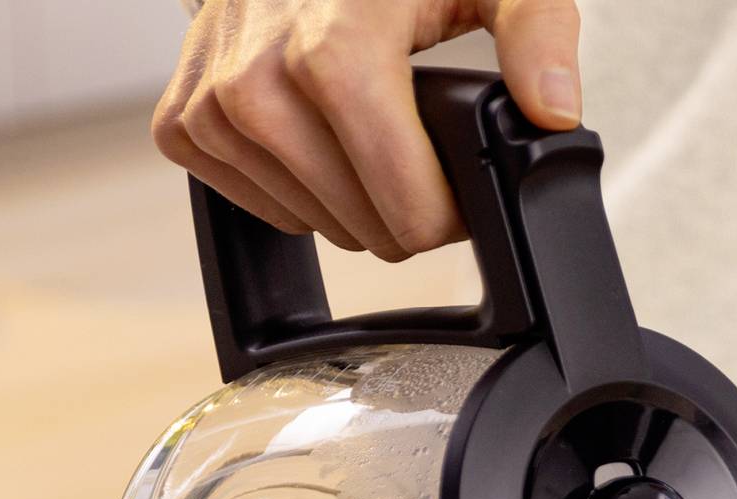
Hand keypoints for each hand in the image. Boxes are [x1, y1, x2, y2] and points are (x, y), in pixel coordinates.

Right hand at [153, 0, 583, 261]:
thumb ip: (538, 34)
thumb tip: (553, 112)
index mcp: (335, 50)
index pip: (408, 206)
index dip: (453, 211)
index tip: (463, 177)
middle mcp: (258, 80)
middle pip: (364, 225)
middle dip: (403, 202)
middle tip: (418, 144)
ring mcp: (212, 104)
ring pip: (311, 222)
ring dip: (349, 197)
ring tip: (366, 129)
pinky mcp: (182, 122)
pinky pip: (253, 204)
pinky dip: (291, 186)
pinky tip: (313, 134)